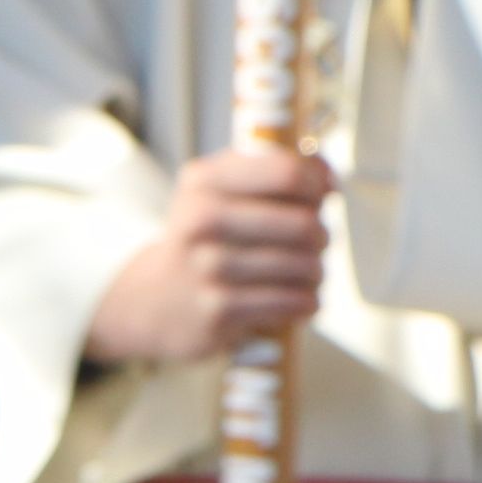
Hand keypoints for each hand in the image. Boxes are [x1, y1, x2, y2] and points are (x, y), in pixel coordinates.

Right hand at [84, 148, 333, 362]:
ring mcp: (209, 267)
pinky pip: (294, 301)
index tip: (324, 193)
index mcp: (204, 180)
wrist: (153, 299)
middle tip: (316, 240)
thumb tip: (328, 176)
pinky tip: (298, 297)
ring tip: (307, 270)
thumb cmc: (203, 239)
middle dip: (322, 234)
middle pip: (303, 223)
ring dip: (317, 270)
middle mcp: (202, 219)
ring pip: (305, 265)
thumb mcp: (218, 191)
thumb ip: (272, 172)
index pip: (286, 172)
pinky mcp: (220, 310)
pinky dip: (307, 300)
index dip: (318, 183)